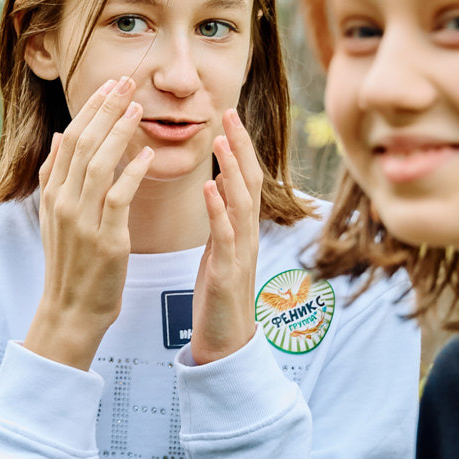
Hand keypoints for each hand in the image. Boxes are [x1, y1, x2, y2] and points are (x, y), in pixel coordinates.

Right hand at [22, 77, 153, 371]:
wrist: (71, 309)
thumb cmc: (71, 264)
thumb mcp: (55, 218)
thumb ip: (55, 177)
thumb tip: (59, 137)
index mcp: (52, 194)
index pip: (70, 139)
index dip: (90, 109)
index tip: (110, 86)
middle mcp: (63, 202)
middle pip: (83, 143)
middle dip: (105, 109)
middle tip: (126, 82)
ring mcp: (82, 220)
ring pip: (99, 164)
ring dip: (119, 132)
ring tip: (137, 108)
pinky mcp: (105, 238)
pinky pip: (118, 196)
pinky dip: (132, 172)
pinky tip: (147, 153)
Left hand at [189, 109, 264, 364]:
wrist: (225, 345)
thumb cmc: (217, 297)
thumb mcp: (219, 250)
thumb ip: (221, 218)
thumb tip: (217, 184)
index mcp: (241, 229)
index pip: (245, 179)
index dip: (239, 147)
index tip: (227, 115)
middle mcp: (247, 236)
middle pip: (250, 182)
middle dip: (240, 146)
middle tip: (228, 112)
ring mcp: (240, 254)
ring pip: (242, 204)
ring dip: (232, 170)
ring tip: (220, 141)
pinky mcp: (227, 274)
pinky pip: (225, 237)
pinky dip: (218, 210)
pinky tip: (209, 189)